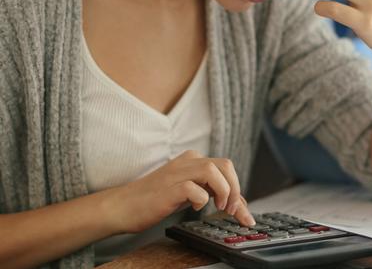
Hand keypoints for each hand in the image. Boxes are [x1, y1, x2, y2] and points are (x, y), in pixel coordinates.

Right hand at [106, 150, 254, 233]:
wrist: (122, 206)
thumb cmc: (155, 200)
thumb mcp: (189, 193)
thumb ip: (211, 193)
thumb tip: (238, 205)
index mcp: (193, 160)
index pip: (226, 168)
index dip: (239, 190)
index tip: (244, 215)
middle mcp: (188, 162)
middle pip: (225, 165)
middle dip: (235, 189)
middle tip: (231, 210)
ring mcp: (177, 173)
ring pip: (213, 170)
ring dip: (223, 191)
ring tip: (219, 207)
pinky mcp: (168, 188)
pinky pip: (193, 188)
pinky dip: (201, 198)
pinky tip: (197, 207)